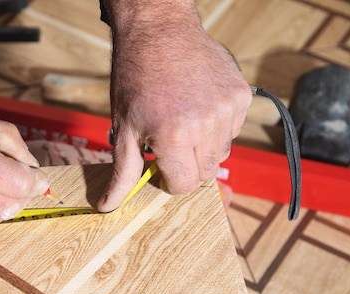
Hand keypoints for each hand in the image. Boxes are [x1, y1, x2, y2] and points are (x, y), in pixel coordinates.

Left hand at [97, 0, 250, 211]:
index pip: (183, 184)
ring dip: (203, 146)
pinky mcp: (241, 95)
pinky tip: (198, 106)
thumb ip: (123, 171)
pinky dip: (217, 126)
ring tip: (182, 119)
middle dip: (185, 164)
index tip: (159, 164)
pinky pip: (233, 129)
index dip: (168, 179)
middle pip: (204, 172)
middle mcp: (206, 124)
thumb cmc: (135, 77)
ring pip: (221, 152)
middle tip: (168, 141)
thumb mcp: (123, 127)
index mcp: (174, 136)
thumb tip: (107, 206)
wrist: (159, 31)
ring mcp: (228, 108)